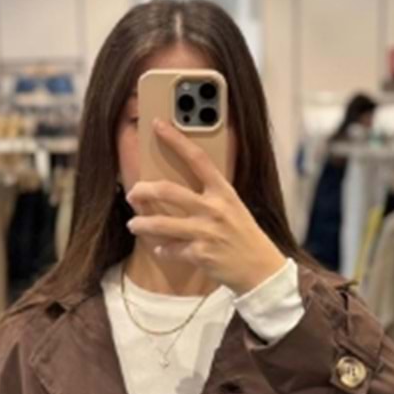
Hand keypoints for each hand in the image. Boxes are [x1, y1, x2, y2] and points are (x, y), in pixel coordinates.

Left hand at [126, 118, 287, 295]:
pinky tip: (161, 249)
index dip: (176, 139)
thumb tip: (180, 189)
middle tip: (133, 193)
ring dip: (142, 224)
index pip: (197, 158)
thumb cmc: (244, 236)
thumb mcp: (233, 208)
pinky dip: (162, 249)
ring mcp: (206, 232)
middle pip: (168, 191)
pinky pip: (169, 249)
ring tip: (134, 224)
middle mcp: (214, 209)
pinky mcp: (200, 254)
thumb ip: (211, 196)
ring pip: (161, 223)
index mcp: (224, 192)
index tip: (158, 125)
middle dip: (144, 191)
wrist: (261, 269)